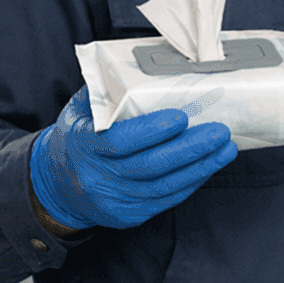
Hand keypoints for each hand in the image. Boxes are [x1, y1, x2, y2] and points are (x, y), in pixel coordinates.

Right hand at [30, 86, 237, 229]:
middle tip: (220, 131)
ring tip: (225, 149)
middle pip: (150, 166)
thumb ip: (107, 90)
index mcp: (83, 146)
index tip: (181, 117)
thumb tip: (142, 66)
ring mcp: (113, 201)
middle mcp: (97, 178)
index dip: (152, 131)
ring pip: (163, 187)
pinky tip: (209, 166)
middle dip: (190, 149)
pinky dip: (190, 182)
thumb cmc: (78, 137)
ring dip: (200, 167)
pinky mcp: (127, 216)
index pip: (120, 141)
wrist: (57, 183)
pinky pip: (164, 200)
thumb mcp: (81, 110)